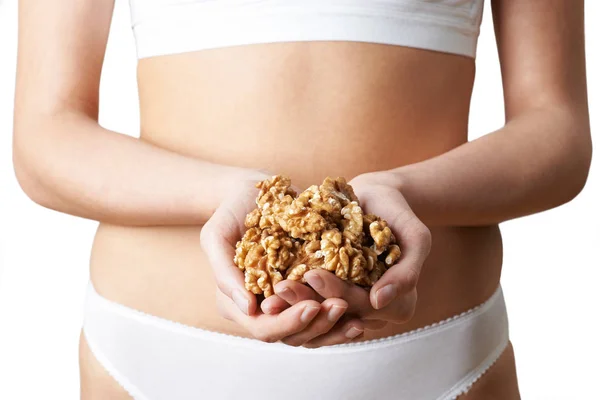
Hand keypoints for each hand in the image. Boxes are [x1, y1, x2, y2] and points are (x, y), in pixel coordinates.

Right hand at [200, 170, 361, 344]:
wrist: (252, 192)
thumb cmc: (229, 212)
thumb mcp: (216, 236)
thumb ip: (225, 273)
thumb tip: (248, 308)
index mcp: (240, 303)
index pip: (264, 328)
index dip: (288, 323)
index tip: (312, 307)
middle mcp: (265, 308)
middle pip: (293, 335)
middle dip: (318, 326)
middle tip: (341, 307)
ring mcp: (287, 301)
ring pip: (313, 330)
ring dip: (335, 327)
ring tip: (359, 318)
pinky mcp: (307, 289)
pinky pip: (325, 309)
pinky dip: (343, 314)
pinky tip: (364, 310)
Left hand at [271, 171, 431, 327]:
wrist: (375, 197)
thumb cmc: (398, 214)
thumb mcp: (416, 237)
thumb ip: (406, 271)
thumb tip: (379, 301)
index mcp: (398, 304)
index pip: (364, 306)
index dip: (338, 293)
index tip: (313, 275)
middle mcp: (373, 311)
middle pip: (337, 314)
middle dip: (308, 302)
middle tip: (281, 287)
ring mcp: (350, 305)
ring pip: (320, 316)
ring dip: (294, 308)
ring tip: (270, 296)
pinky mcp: (330, 294)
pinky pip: (310, 305)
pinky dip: (291, 301)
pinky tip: (268, 293)